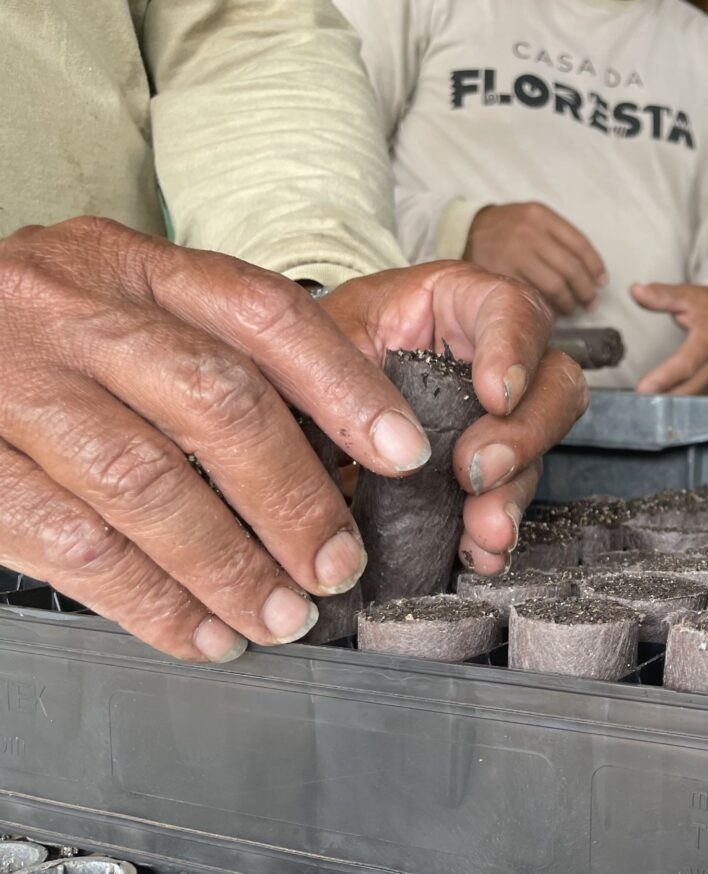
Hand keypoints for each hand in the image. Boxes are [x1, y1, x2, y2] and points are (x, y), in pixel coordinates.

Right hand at [0, 218, 440, 661]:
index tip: (404, 454)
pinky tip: (200, 635)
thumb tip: (335, 450)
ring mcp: (7, 378)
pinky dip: (150, 601)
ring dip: (230, 565)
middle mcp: (70, 306)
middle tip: (338, 566)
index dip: (345, 386)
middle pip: (216, 400)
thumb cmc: (35, 341)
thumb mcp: (119, 314)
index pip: (263, 312)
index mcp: (130, 266)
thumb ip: (208, 355)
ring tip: (282, 617)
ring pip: (146, 481)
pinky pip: (71, 542)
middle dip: (294, 497)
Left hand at [320, 261, 588, 574]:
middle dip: (524, 434)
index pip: (510, 309)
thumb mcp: (316, 341)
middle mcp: (490, 356)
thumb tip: (372, 439)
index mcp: (457, 303)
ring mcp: (494, 416)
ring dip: (513, 494)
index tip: (496, 397)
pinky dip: (495, 532)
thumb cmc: (310, 346)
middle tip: (479, 472)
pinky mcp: (484, 468)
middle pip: (552, 382)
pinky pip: (508, 499)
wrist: (298, 395)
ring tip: (482, 530)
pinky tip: (477, 551)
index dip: (514, 351)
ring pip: (537, 450)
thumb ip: (334, 373)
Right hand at [464, 202, 606, 315]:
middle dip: (585, 289)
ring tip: (572, 308)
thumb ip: (560, 237)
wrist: (468, 230)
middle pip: (570, 268)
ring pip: (554, 285)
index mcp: (541, 216)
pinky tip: (553, 309)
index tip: (601, 282)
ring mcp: (514, 254)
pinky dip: (548, 305)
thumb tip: (593, 272)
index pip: (579, 244)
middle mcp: (528, 232)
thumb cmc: (509, 228)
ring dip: (569, 301)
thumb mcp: (533, 218)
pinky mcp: (501, 273)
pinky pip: (533, 294)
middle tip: (590, 301)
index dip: (595, 267)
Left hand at [632, 282, 707, 394]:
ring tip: (642, 405)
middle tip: (635, 401)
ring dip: (667, 402)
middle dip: (662, 397)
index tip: (643, 388)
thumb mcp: (689, 295)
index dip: (665, 377)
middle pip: (688, 387)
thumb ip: (662, 295)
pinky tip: (656, 401)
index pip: (686, 363)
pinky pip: (694, 397)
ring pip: (691, 396)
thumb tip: (635, 290)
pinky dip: (676, 400)